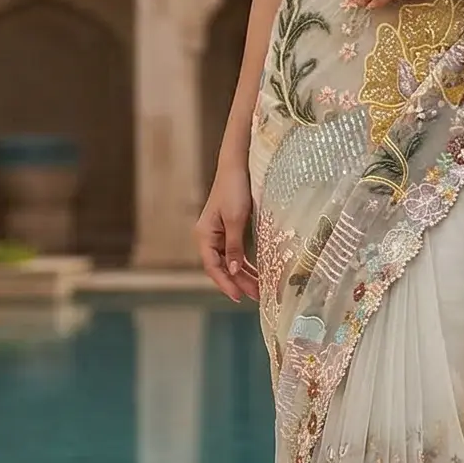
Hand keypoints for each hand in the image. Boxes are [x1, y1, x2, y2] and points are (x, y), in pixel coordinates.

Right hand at [193, 160, 258, 300]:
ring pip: (230, 261)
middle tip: (257, 296)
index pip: (213, 267)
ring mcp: (218, 234)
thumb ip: (234, 247)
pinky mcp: (229, 229)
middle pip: (222, 267)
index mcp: (204, 235)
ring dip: (244, 275)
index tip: (239, 297)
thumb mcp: (236, 219)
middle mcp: (208, 237)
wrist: (237, 165)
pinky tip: (257, 272)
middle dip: (239, 282)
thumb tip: (234, 271)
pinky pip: (235, 252)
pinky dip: (245, 263)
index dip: (226, 283)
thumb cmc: (234, 189)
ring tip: (260, 289)